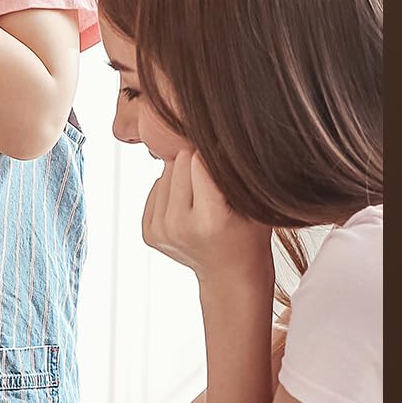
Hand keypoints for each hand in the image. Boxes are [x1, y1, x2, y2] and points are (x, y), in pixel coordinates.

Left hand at [142, 149, 272, 286]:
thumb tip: (212, 129)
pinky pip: (156, 187)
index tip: (225, 158)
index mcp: (210, 219)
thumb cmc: (250, 232)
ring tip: (204, 196)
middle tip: (215, 181)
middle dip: (197, 161)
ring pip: (165, 172)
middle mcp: (179, 226)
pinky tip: (191, 205)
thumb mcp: (253, 199)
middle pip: (179, 161)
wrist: (231, 273)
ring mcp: (160, 231)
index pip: (200, 160)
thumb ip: (232, 169)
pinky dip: (172, 189)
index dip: (215, 154)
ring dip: (183, 174)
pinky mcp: (148, 232)